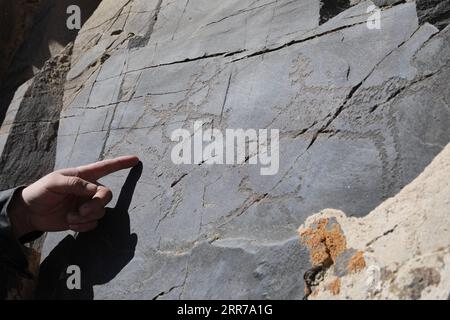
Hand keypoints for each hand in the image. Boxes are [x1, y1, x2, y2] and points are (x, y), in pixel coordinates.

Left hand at [8, 156, 139, 237]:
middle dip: (97, 204)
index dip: (121, 163)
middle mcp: (88, 190)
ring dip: (85, 217)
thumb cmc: (41, 191)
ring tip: (70, 217)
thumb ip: (75, 183)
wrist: (30, 213)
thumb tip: (94, 189)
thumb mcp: (55, 182)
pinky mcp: (83, 219)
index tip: (136, 159)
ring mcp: (87, 205)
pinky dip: (82, 226)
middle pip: (107, 195)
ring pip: (100, 212)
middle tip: (83, 211)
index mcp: (83, 176)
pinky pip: (93, 224)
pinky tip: (70, 223)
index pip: (106, 167)